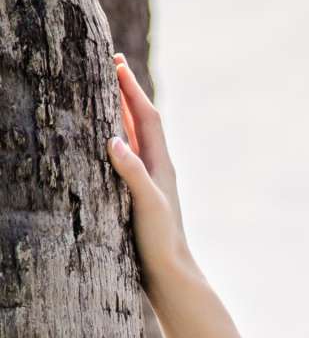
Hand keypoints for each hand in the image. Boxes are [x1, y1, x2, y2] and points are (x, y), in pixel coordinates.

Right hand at [107, 53, 192, 288]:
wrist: (171, 274)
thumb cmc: (161, 241)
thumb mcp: (147, 204)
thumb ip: (133, 172)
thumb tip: (114, 140)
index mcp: (161, 164)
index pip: (146, 117)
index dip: (132, 90)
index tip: (117, 63)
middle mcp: (158, 168)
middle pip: (142, 120)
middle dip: (127, 92)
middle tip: (111, 65)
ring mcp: (150, 181)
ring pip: (136, 137)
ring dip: (123, 112)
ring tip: (107, 91)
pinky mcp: (141, 195)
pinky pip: (129, 157)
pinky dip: (118, 139)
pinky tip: (108, 141)